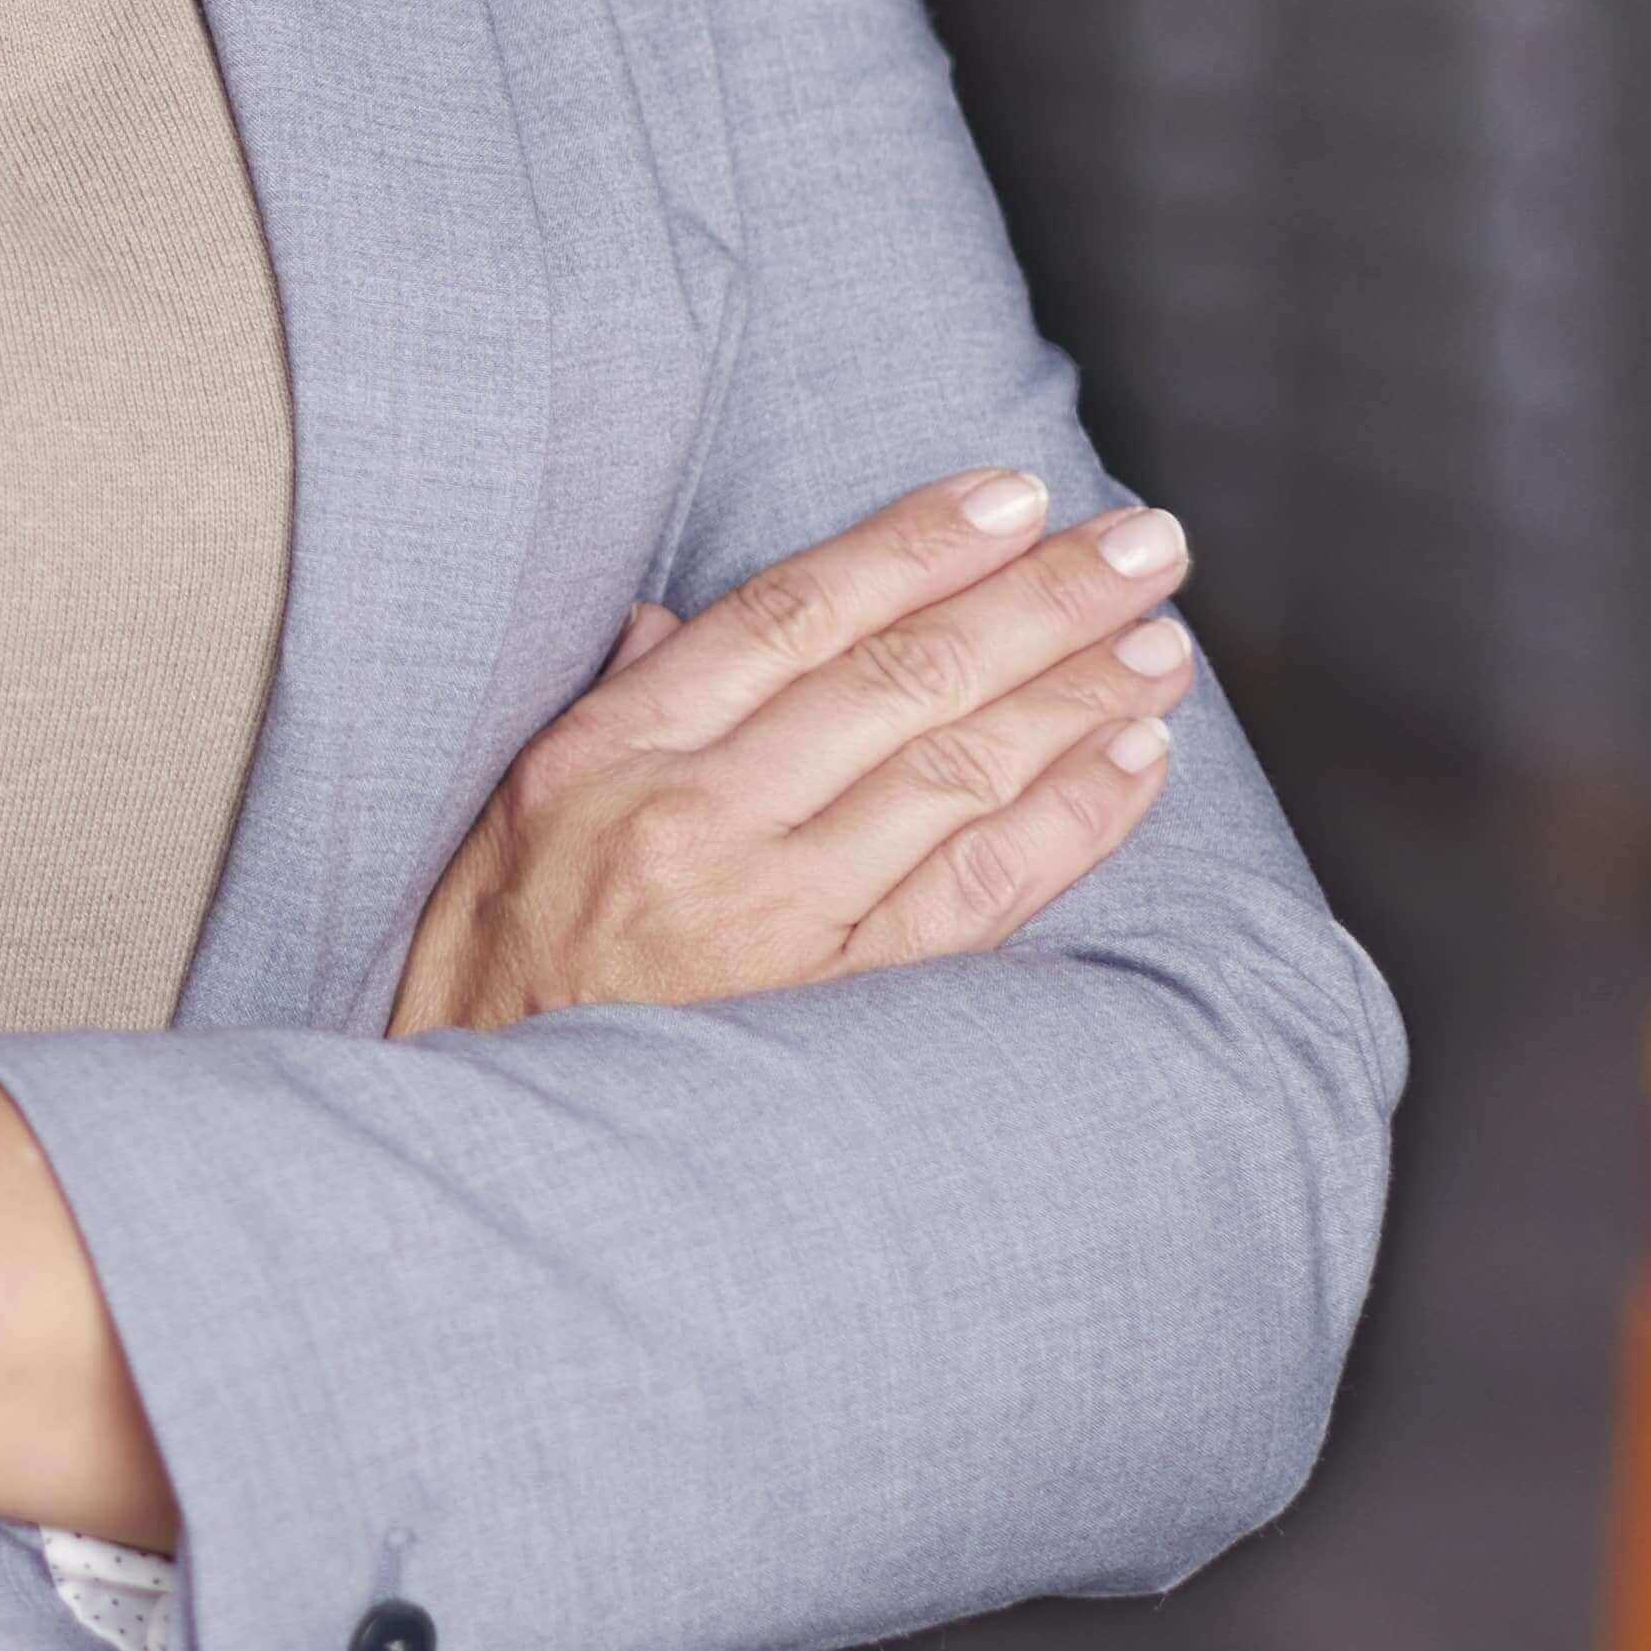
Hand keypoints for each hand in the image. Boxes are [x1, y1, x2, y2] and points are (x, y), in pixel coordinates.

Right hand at [391, 471, 1194, 1039]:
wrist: (498, 1153)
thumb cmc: (492, 980)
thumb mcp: (506, 822)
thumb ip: (609, 709)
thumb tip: (678, 623)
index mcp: (611, 749)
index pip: (792, 611)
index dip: (913, 544)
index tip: (1010, 498)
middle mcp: (696, 813)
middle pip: (899, 674)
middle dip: (1038, 599)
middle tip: (1140, 546)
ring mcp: (771, 911)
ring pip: (953, 770)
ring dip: (1075, 695)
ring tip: (1158, 645)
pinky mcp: (831, 1003)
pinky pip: (975, 894)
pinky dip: (1067, 820)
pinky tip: (1131, 762)